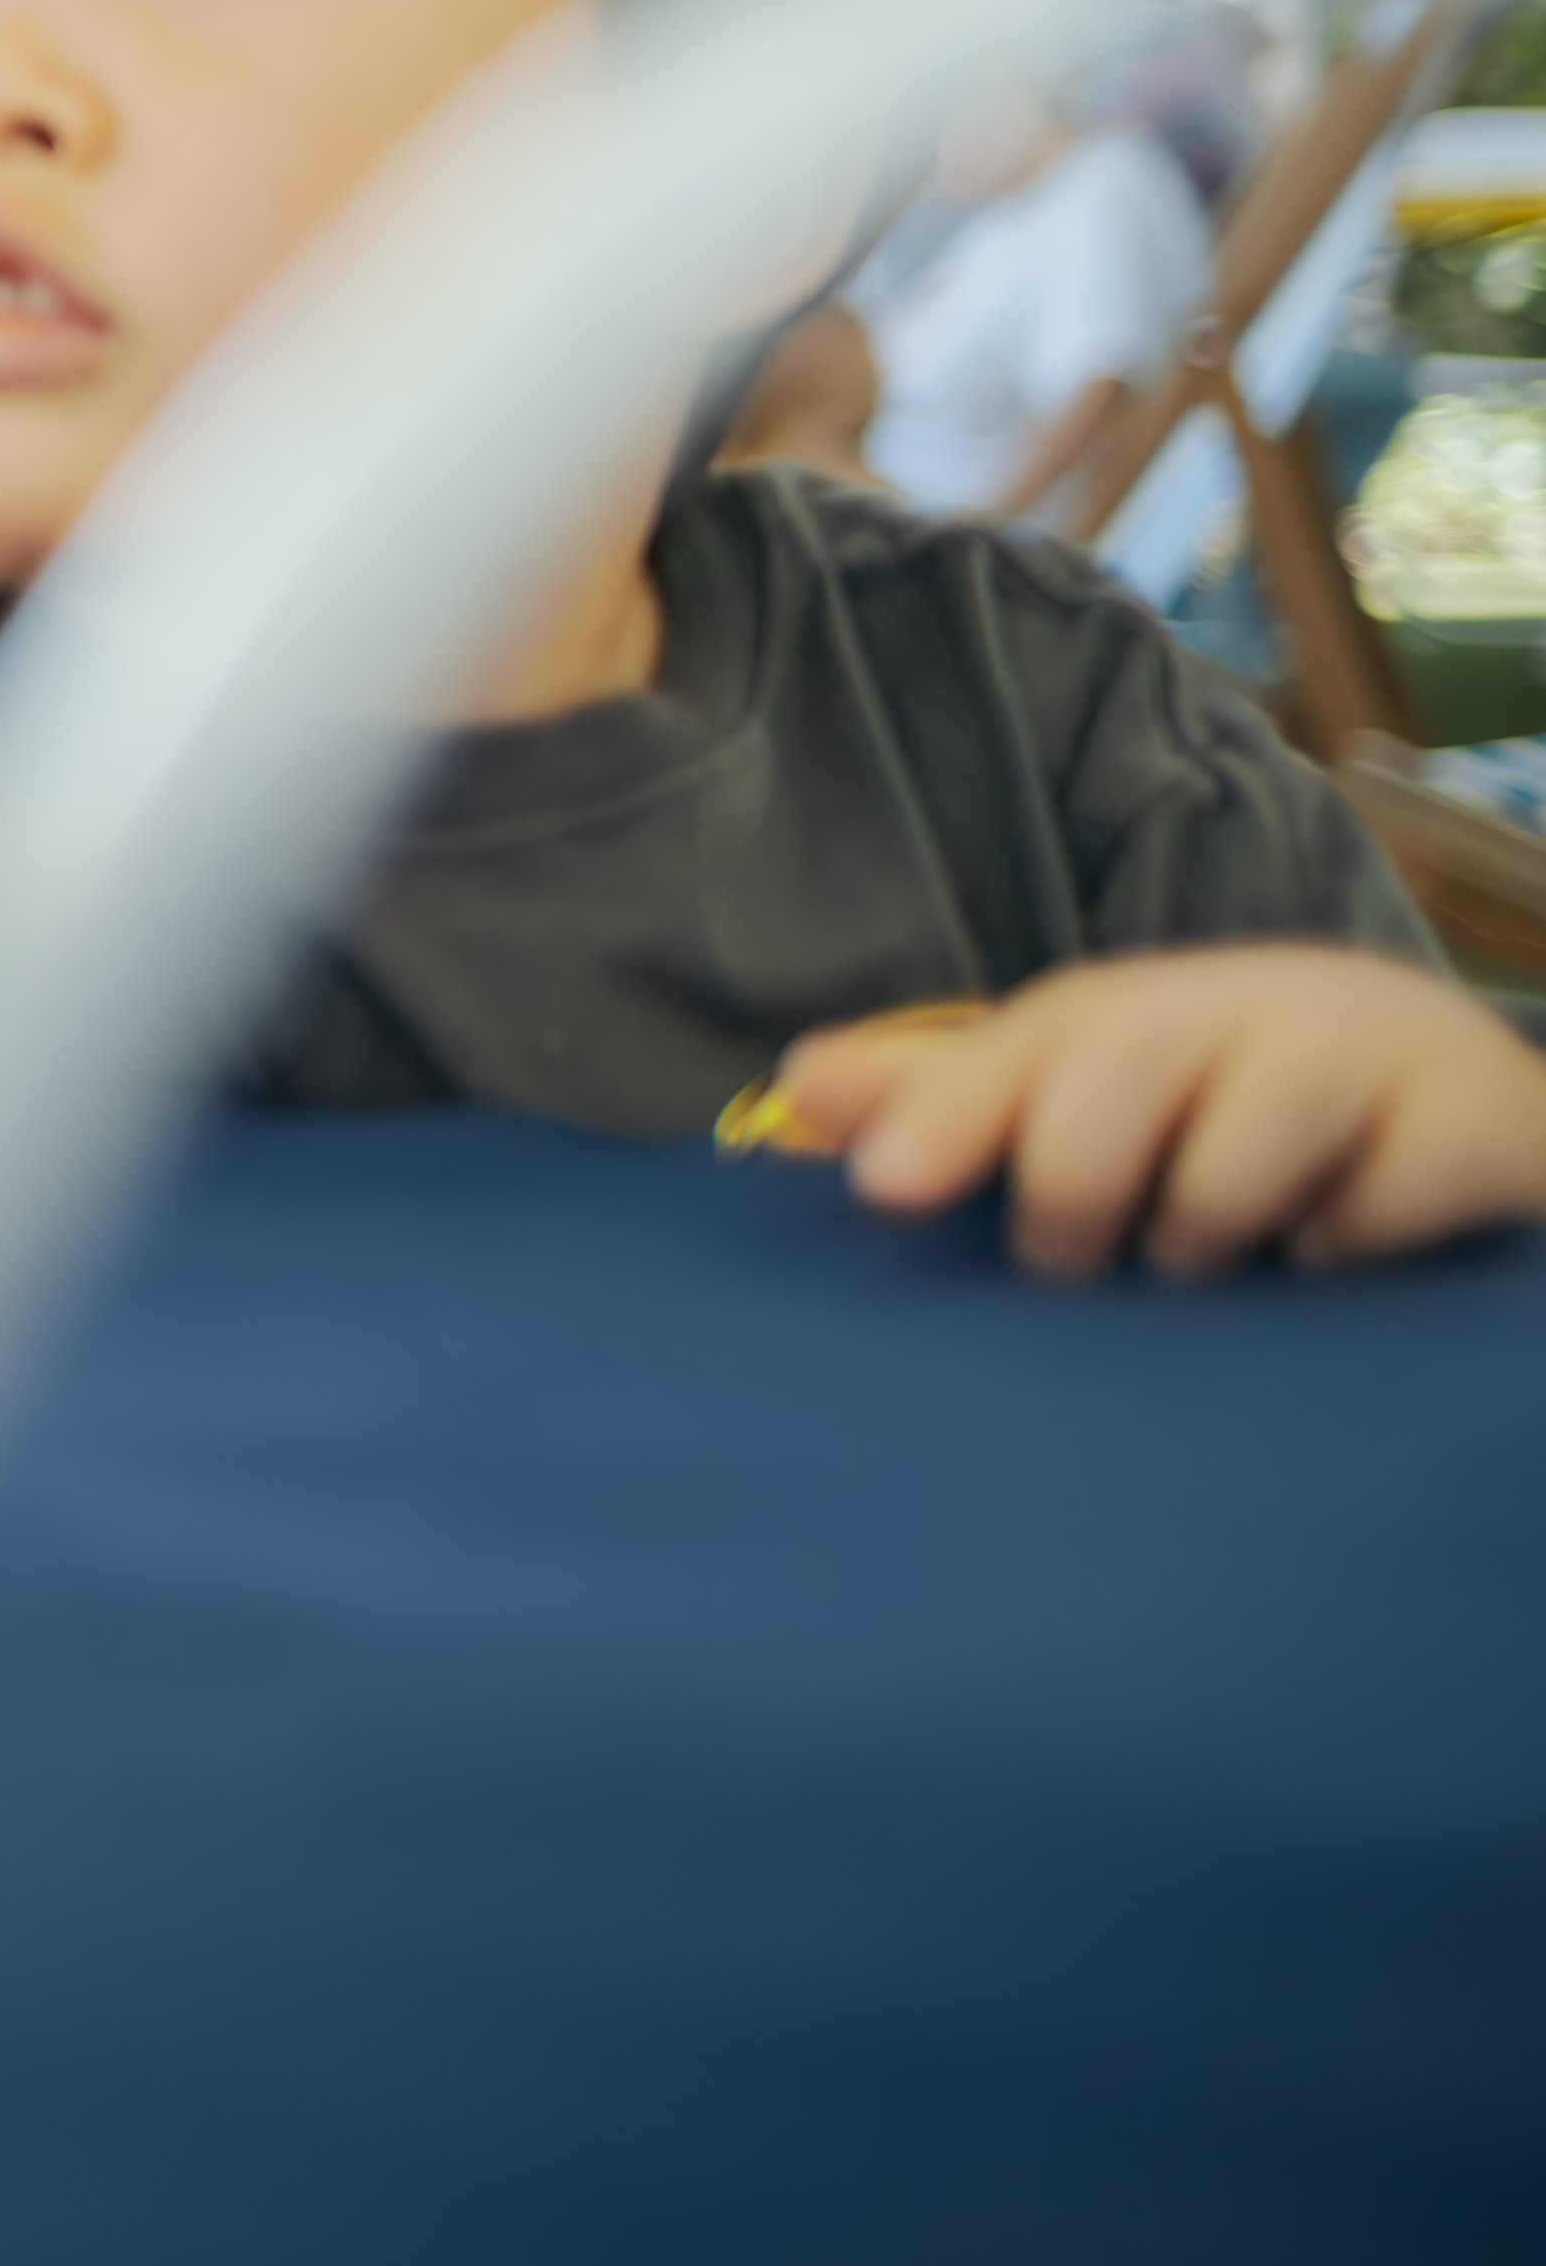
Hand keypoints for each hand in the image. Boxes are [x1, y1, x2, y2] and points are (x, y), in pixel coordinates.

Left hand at [758, 947, 1545, 1276]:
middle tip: (1070, 1255)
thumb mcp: (1077, 1086)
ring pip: (1255, 1134)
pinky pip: (1382, 1201)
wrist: (1436, 1080)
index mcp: (1120, 1015)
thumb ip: (947, 1097)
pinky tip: (1338, 1250)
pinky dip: (1347, 1243)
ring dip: (1210, 1219)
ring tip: (1208, 1250)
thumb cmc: (1214, 1098)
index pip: (1019, 1048)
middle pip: (1125, 1068)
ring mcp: (1358, 1058)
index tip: (885, 1188)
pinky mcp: (1467, 1124)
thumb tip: (799, 1089)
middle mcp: (1235, 1010)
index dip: (949, 1111)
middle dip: (1074, 1180)